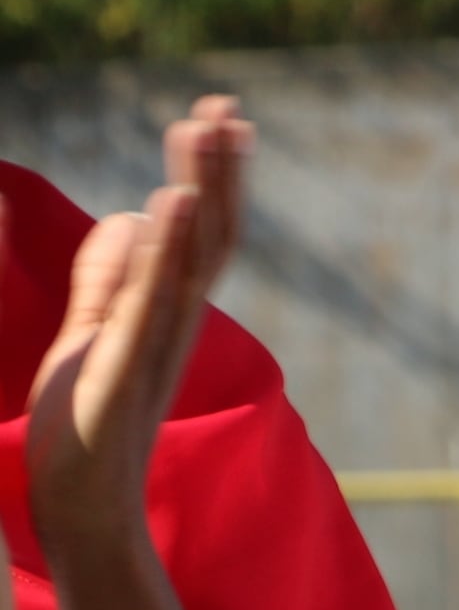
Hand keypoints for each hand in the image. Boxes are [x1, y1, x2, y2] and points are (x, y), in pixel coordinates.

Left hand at [16, 98, 249, 578]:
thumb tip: (125, 216)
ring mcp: (159, 340)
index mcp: (168, 310)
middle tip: (224, 106)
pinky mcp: (128, 363)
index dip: (212, 174)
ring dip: (206, 187)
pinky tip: (173, 200)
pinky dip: (170, 247)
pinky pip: (155, 298)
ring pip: (195, 254)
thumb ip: (106, 278)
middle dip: (221, 168)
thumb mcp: (90, 334)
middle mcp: (177, 319)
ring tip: (209, 129)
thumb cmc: (85, 425)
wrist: (82, 503)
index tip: (216, 118)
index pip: (200, 229)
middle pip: (212, 231)